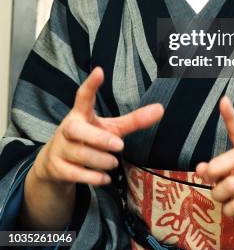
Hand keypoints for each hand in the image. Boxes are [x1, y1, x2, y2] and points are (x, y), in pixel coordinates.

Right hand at [33, 66, 163, 187]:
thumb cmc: (89, 139)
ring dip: (101, 160)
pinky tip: (104, 178)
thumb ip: (134, 120)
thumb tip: (161, 109)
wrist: (56, 164)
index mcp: (81, 114)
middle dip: (98, 138)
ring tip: (113, 162)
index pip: (83, 96)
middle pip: (76, 129)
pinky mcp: (57, 168)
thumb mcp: (111, 128)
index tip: (99, 71)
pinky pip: (74, 174)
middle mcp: (68, 129)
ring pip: (80, 154)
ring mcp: (60, 148)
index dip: (91, 85)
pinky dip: (92, 178)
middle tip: (119, 145)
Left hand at [195, 97, 233, 241]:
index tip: (223, 100)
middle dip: (217, 167)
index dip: (231, 117)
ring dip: (218, 194)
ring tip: (223, 197)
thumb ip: (217, 169)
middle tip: (210, 175)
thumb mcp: (233, 176)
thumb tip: (200, 168)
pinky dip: (227, 210)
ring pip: (230, 186)